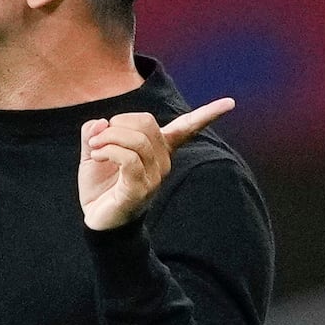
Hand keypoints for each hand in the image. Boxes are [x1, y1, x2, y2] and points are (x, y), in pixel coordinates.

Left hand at [79, 96, 236, 232]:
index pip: (188, 128)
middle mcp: (163, 162)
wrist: (97, 221)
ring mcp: (154, 177)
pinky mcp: (141, 189)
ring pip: (138, 140)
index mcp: (158, 150)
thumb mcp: (93, 151)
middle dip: (117, 123)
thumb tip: (100, 122)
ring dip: (109, 137)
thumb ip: (95, 132)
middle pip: (147, 122)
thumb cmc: (100, 185)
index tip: (230, 103)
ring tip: (95, 149)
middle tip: (98, 138)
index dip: (208, 114)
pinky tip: (97, 155)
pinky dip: (109, 150)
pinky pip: (129, 159)